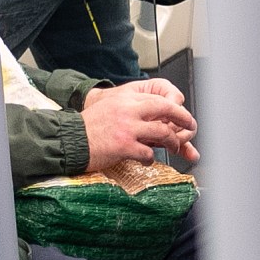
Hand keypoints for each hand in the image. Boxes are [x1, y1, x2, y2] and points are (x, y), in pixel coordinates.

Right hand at [82, 81, 199, 169]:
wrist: (68, 140)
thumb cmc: (88, 127)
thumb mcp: (109, 108)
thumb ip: (129, 109)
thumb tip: (152, 117)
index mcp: (125, 99)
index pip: (157, 99)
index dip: (173, 108)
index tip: (180, 115)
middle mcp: (128, 110)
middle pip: (166, 109)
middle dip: (183, 118)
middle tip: (191, 126)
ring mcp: (127, 128)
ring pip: (163, 132)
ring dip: (172, 142)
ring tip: (173, 147)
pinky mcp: (124, 146)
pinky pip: (148, 153)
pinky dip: (150, 159)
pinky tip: (146, 160)